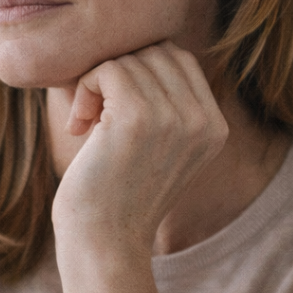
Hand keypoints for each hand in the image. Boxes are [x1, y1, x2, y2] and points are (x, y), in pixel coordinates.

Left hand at [52, 41, 227, 260]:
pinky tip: (78, 126)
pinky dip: (85, 89)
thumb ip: (164, 103)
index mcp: (215, 127)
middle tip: (94, 115)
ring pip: (129, 59)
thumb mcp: (156, 146)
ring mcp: (173, 118)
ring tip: (86, 124)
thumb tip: (139, 48)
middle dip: (118, 74)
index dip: (139, 72)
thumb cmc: (115, 194)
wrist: (103, 243)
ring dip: (96, 84)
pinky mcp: (137, 118)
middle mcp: (203, 120)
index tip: (113, 110)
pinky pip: (107, 69)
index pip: (179, 60)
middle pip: (156, 52)